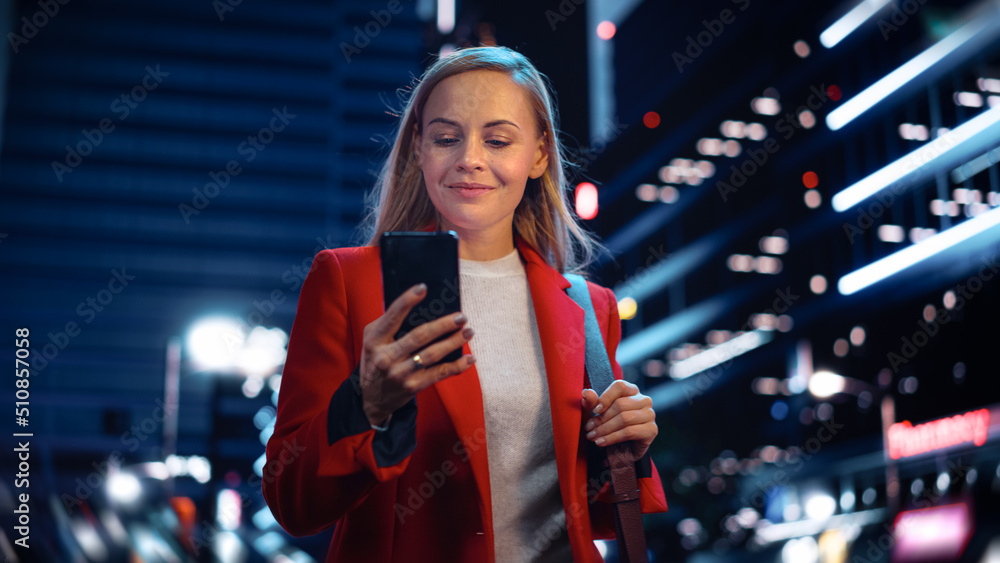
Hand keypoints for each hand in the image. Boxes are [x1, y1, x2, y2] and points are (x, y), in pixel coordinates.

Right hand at [360, 283, 475, 425]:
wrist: (371, 400)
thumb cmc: (375, 361)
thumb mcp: (371, 341)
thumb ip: (388, 324)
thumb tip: (419, 307)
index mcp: (375, 340)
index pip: (392, 317)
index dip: (406, 301)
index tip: (423, 288)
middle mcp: (386, 357)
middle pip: (419, 336)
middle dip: (443, 324)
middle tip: (461, 316)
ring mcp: (400, 373)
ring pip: (432, 354)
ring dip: (453, 342)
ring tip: (468, 332)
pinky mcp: (412, 386)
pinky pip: (439, 374)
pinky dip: (456, 366)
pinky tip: (469, 359)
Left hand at [582, 380, 656, 460]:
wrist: (619, 450)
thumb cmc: (608, 425)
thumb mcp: (596, 414)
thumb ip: (591, 402)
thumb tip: (586, 393)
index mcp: (631, 391)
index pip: (620, 386)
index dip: (606, 397)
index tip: (594, 410)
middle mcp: (643, 400)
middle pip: (620, 404)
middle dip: (601, 419)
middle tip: (589, 429)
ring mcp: (649, 415)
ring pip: (625, 419)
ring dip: (605, 429)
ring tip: (593, 436)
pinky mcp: (651, 430)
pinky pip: (630, 432)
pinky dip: (612, 438)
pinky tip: (601, 442)